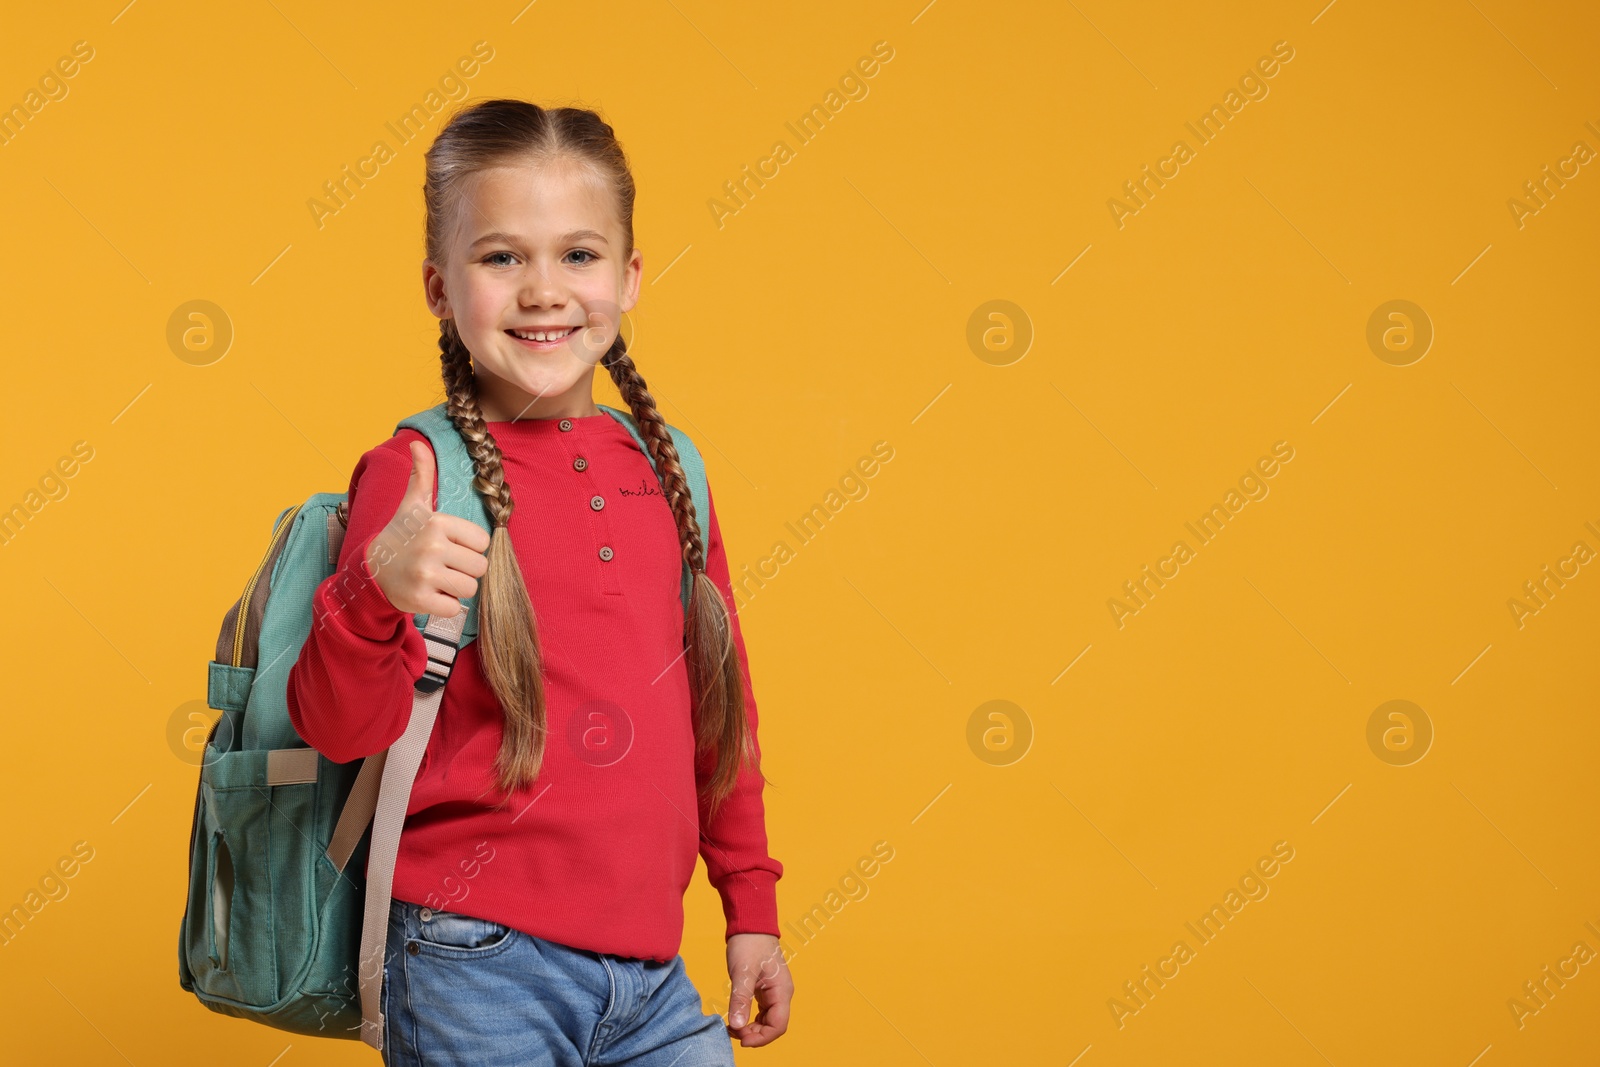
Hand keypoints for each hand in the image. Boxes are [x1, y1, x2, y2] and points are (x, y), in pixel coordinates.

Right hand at [365, 440, 490, 617]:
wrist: (371, 569)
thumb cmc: (401, 536)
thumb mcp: (413, 505)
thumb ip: (422, 475)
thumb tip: (418, 443)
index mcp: (437, 523)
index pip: (483, 541)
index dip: (470, 546)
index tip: (450, 546)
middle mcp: (431, 547)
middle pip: (479, 567)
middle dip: (465, 569)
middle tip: (443, 565)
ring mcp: (425, 575)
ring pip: (470, 588)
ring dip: (457, 588)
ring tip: (437, 579)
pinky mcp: (419, 600)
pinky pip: (455, 609)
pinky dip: (446, 606)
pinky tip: (430, 594)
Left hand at [724, 932, 791, 1046]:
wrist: (750, 924)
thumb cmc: (750, 943)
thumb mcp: (742, 972)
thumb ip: (741, 999)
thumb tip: (737, 1026)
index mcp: (782, 991)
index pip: (778, 1026)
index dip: (761, 1038)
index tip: (741, 1039)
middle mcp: (781, 994)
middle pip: (773, 1026)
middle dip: (754, 1034)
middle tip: (732, 1031)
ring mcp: (774, 992)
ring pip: (767, 1021)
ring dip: (751, 1028)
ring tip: (732, 1027)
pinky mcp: (764, 990)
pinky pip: (761, 1012)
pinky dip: (749, 1019)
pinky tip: (736, 1019)